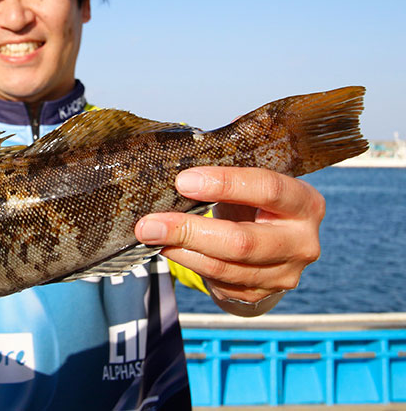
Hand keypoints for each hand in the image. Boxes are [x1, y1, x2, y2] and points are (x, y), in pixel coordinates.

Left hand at [136, 166, 323, 315]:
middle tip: (150, 223)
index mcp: (305, 203)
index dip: (224, 184)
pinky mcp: (261, 294)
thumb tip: (183, 162)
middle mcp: (302, 242)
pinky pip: (217, 281)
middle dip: (188, 230)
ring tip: (150, 234)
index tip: (183, 181)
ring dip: (180, 250)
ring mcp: (284, 274)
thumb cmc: (255, 205)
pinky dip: (187, 263)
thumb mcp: (251, 185)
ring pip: (224, 267)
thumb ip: (227, 174)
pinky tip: (168, 248)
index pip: (267, 189)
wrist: (271, 248)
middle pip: (241, 241)